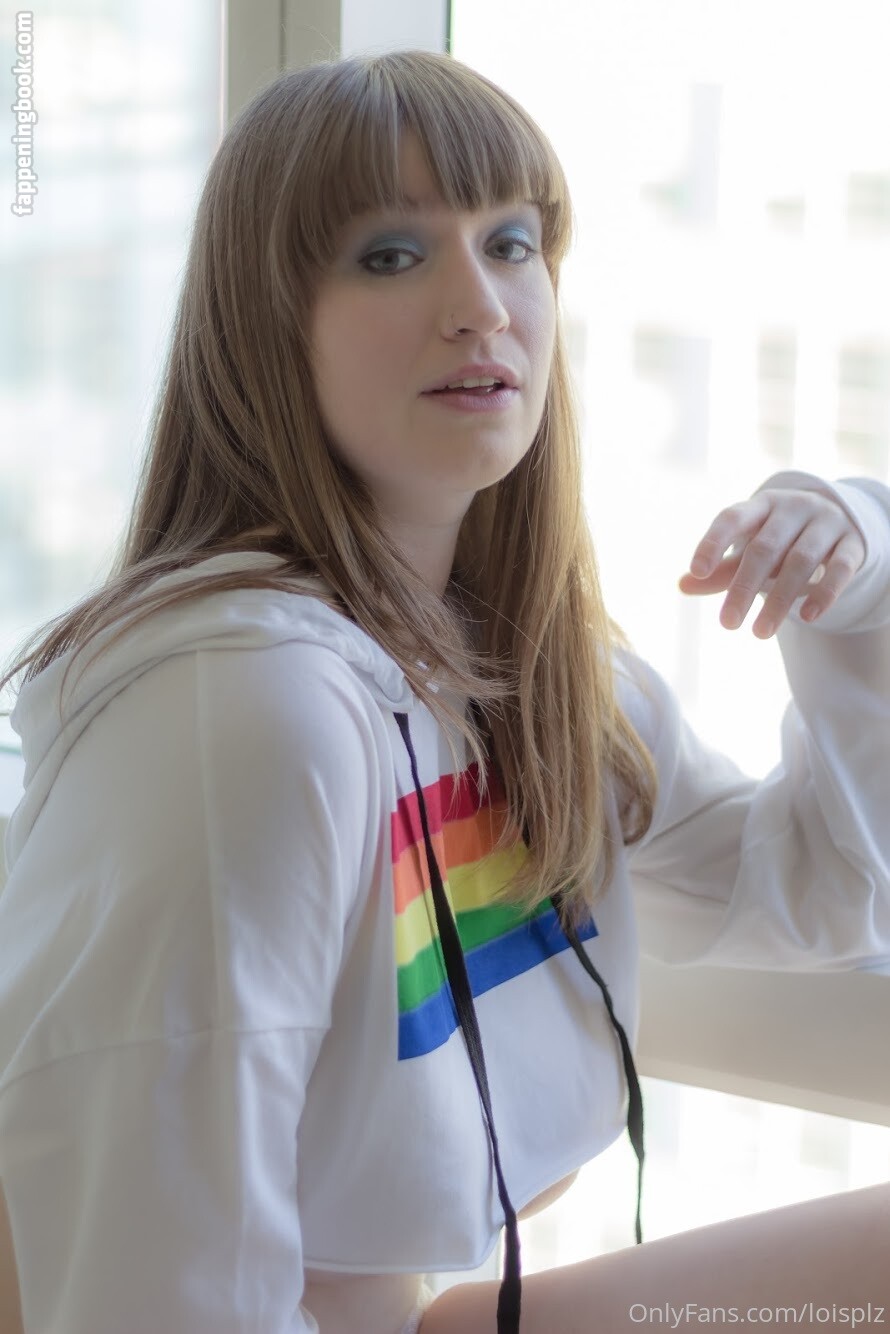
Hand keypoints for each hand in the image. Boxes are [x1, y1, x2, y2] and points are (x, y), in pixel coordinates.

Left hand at [678, 487, 865, 637]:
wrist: (836, 520)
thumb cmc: (782, 538)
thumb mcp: (751, 547)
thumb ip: (721, 568)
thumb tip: (682, 585)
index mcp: (761, 505)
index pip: (732, 518)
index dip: (713, 543)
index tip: (695, 572)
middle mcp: (794, 508)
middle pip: (765, 548)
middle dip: (744, 587)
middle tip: (727, 624)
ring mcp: (826, 523)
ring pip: (801, 561)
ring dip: (778, 599)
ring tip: (759, 633)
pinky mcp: (853, 544)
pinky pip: (840, 568)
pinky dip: (824, 593)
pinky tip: (808, 618)